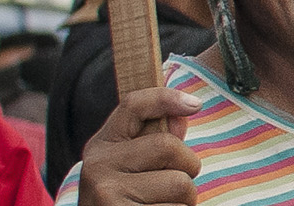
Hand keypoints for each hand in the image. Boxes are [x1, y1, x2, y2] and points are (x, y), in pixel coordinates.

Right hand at [77, 86, 202, 205]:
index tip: (195, 105)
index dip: (166, 97)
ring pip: (181, 184)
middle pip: (170, 147)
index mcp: (101, 146)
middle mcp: (98, 168)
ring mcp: (108, 197)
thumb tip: (185, 111)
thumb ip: (154, 138)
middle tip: (173, 185)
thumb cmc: (124, 198)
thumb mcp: (128, 165)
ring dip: (185, 199)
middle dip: (187, 167)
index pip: (133, 105)